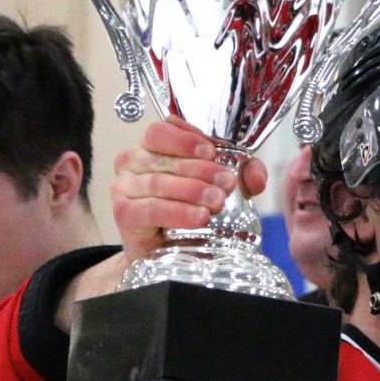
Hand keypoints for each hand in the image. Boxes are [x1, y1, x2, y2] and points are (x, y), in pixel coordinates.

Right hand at [51, 117, 269, 331]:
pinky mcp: (123, 213)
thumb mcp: (220, 185)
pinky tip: (200, 217)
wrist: (168, 250)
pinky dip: (177, 212)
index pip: (162, 130)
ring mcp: (123, 187)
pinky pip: (151, 209)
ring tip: (218, 201)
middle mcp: (132, 161)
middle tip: (227, 183)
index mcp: (152, 145)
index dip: (187, 139)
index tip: (212, 152)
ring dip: (192, 191)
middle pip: (164, 158)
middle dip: (201, 170)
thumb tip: (256, 175)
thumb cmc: (189, 209)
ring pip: (158, 183)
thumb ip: (243, 173)